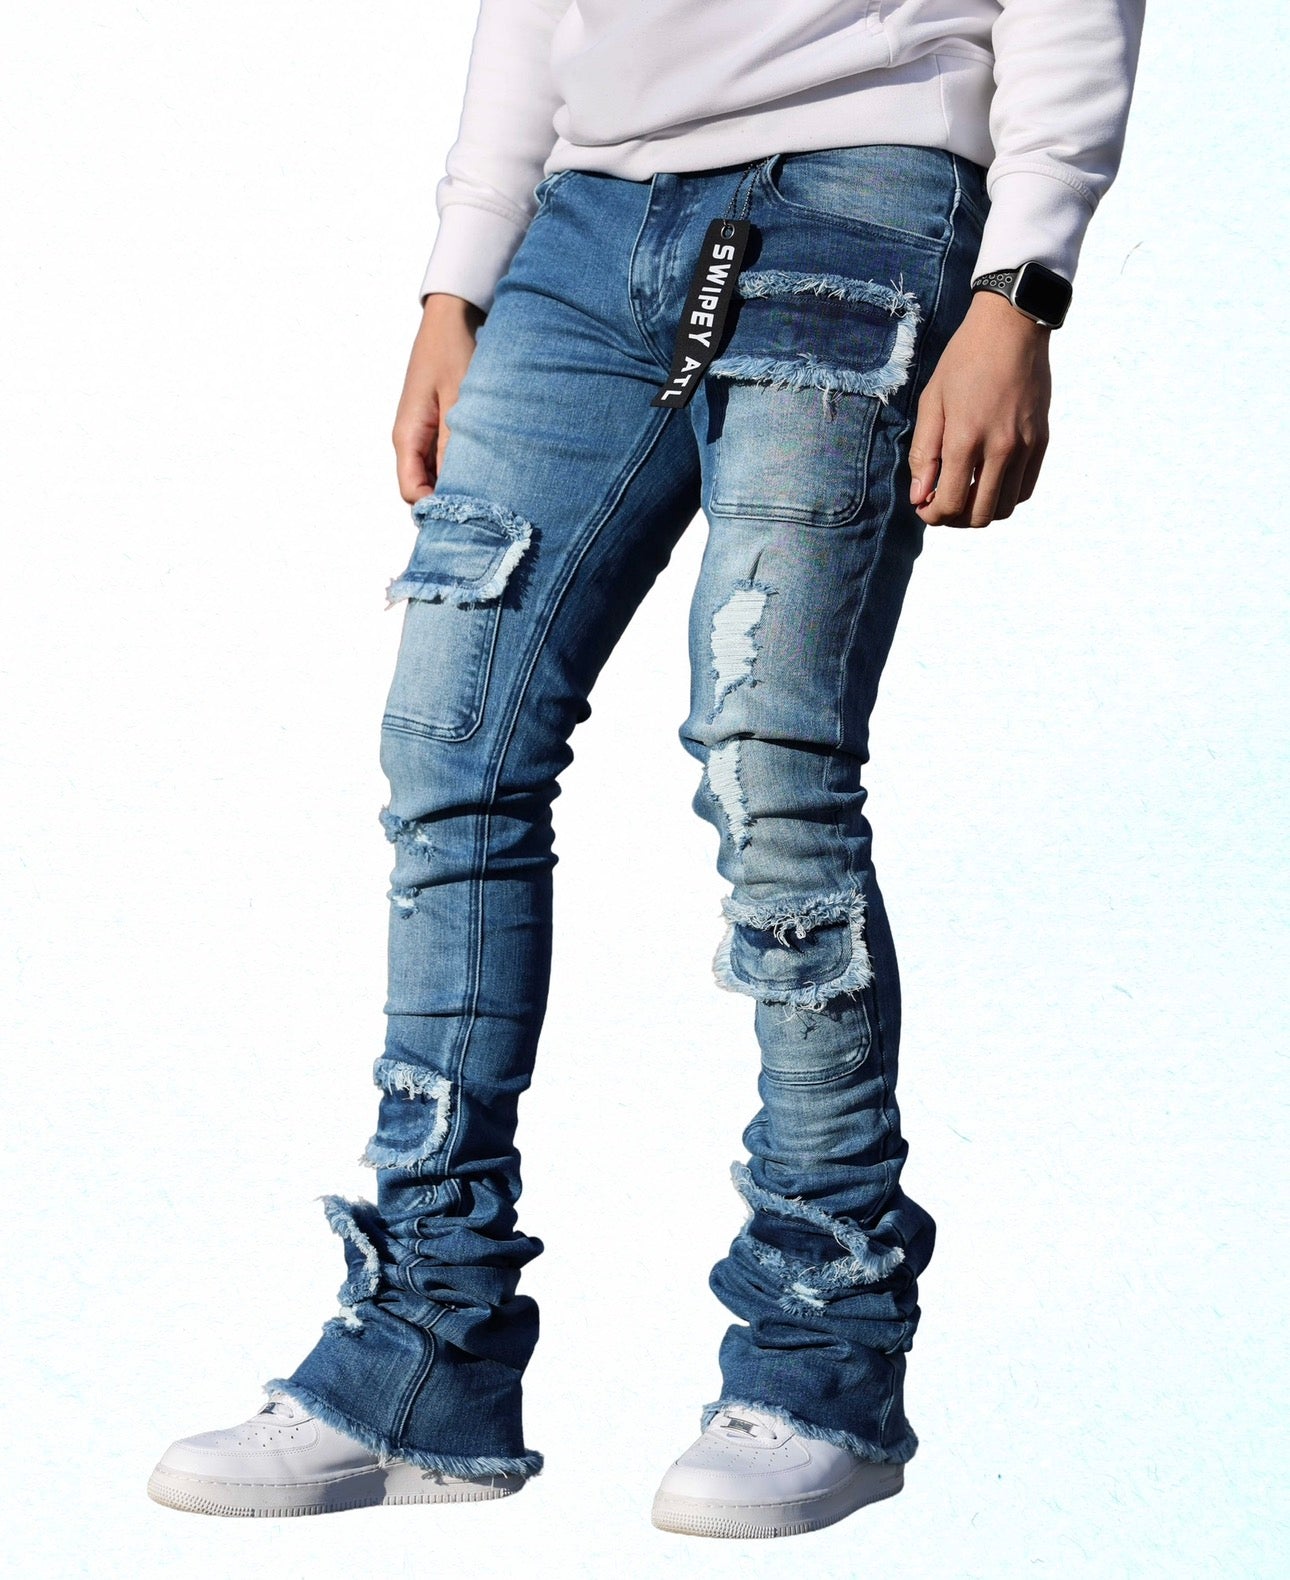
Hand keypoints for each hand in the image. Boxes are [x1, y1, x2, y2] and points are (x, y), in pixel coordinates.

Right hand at [392, 292, 486, 502]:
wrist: (453, 316)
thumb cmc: (453, 350)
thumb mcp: (458, 399)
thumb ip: (454, 446)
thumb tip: (456, 490)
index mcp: (407, 436)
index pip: (412, 493)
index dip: (438, 510)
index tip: (471, 515)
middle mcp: (411, 441)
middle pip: (424, 490)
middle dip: (452, 501)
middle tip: (491, 507)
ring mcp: (423, 435)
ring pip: (436, 477)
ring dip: (460, 483)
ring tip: (494, 486)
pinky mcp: (437, 428)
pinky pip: (446, 460)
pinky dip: (464, 466)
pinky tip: (489, 465)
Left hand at [907, 290, 1051, 527]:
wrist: (1011, 328)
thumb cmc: (964, 361)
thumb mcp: (932, 402)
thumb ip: (923, 453)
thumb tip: (919, 496)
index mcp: (965, 439)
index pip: (949, 504)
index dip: (931, 515)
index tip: (923, 506)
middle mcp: (999, 449)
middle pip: (979, 515)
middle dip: (954, 518)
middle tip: (941, 503)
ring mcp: (1025, 446)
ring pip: (1004, 507)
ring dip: (980, 510)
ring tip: (965, 493)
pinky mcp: (1041, 441)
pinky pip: (1024, 489)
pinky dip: (1004, 496)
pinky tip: (988, 481)